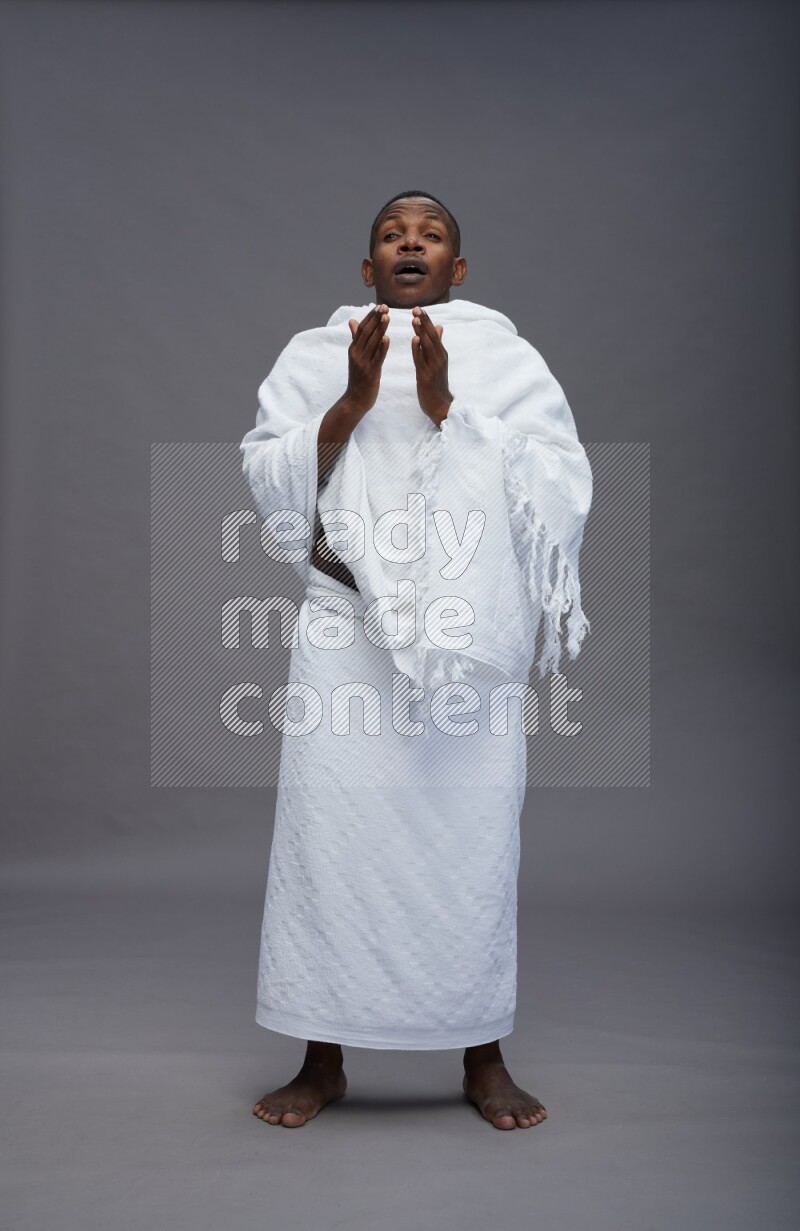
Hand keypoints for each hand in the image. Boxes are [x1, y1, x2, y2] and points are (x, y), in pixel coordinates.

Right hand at [344, 304, 389, 414]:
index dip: (371, 316)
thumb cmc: (358, 378)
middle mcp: (356, 354)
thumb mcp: (355, 356)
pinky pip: (377, 358)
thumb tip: (352, 320)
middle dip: (375, 318)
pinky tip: (387, 338)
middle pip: (366, 332)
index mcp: (353, 349)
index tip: (379, 305)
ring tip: (387, 316)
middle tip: (384, 306)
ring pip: (372, 343)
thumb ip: (355, 338)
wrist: (355, 400)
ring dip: (379, 328)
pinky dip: (382, 347)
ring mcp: (363, 363)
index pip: (362, 328)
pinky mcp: (370, 372)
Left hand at [411, 307, 452, 425]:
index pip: (434, 333)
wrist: (440, 405)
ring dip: (421, 332)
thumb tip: (439, 326)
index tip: (418, 308)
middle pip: (432, 336)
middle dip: (424, 322)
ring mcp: (434, 367)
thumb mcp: (439, 361)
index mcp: (441, 353)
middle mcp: (439, 358)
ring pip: (427, 346)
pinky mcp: (426, 376)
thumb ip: (437, 344)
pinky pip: (422, 361)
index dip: (426, 320)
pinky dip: (418, 350)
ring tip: (415, 319)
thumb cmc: (437, 383)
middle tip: (416, 308)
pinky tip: (414, 340)